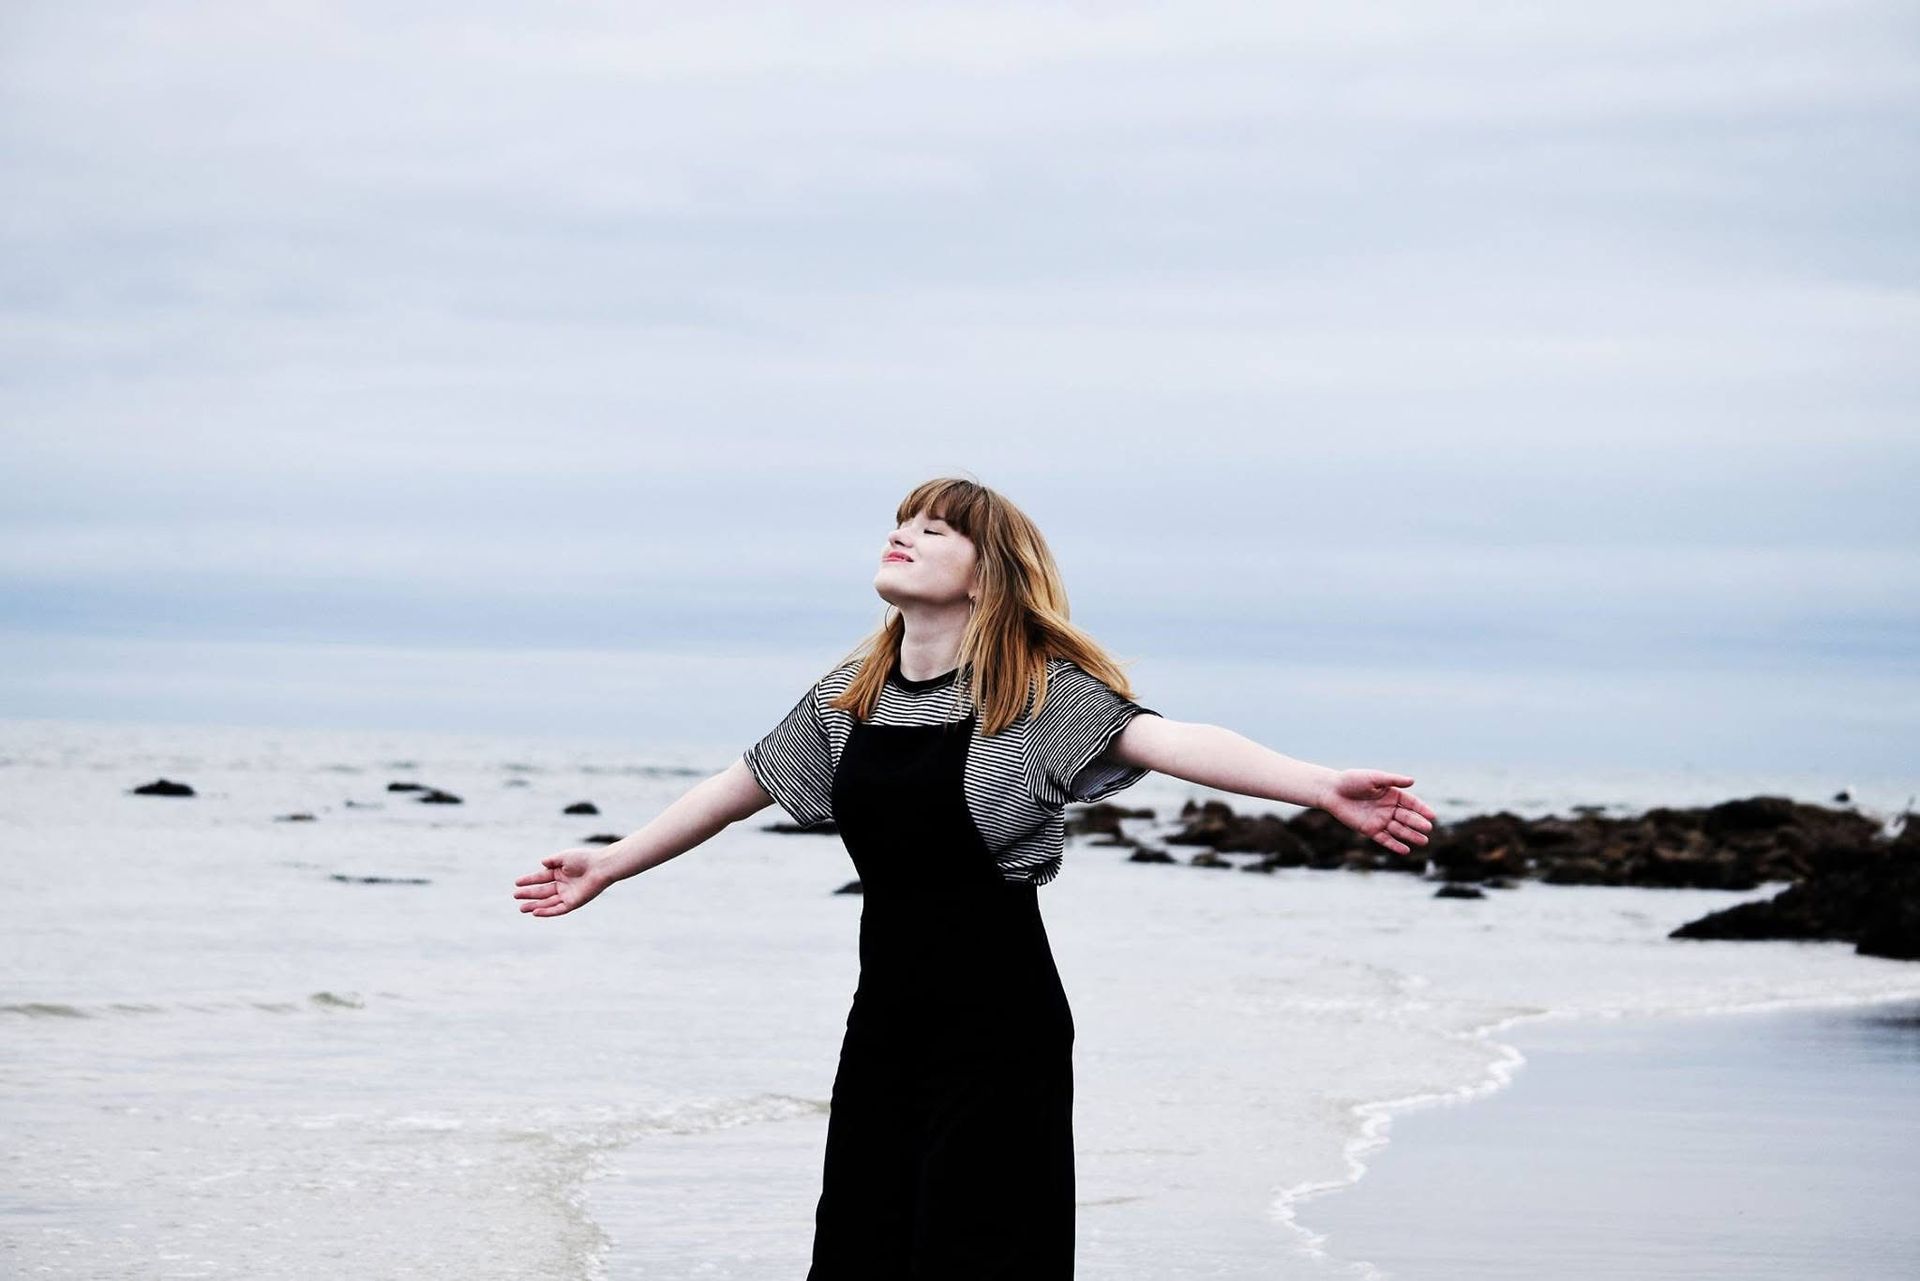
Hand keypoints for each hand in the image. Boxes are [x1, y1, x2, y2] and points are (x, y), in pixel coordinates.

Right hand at [513, 847, 611, 916]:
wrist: (600, 867)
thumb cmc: (584, 859)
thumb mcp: (564, 857)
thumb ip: (553, 861)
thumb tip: (542, 863)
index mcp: (560, 872)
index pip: (541, 878)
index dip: (529, 880)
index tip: (516, 882)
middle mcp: (563, 884)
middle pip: (542, 891)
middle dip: (529, 894)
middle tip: (515, 896)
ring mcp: (567, 894)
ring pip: (548, 902)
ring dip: (535, 905)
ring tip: (521, 908)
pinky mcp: (573, 903)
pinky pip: (558, 909)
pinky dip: (547, 911)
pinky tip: (535, 912)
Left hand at [1318, 770, 1436, 856]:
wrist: (1331, 791)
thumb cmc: (1352, 780)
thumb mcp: (1374, 778)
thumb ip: (1392, 781)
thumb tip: (1412, 781)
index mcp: (1392, 794)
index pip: (1411, 803)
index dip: (1422, 809)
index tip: (1432, 816)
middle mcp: (1388, 808)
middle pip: (1407, 817)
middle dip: (1417, 823)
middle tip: (1428, 829)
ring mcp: (1380, 820)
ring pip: (1399, 830)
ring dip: (1411, 836)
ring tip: (1423, 841)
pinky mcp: (1370, 830)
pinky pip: (1385, 839)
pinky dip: (1395, 845)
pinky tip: (1405, 850)